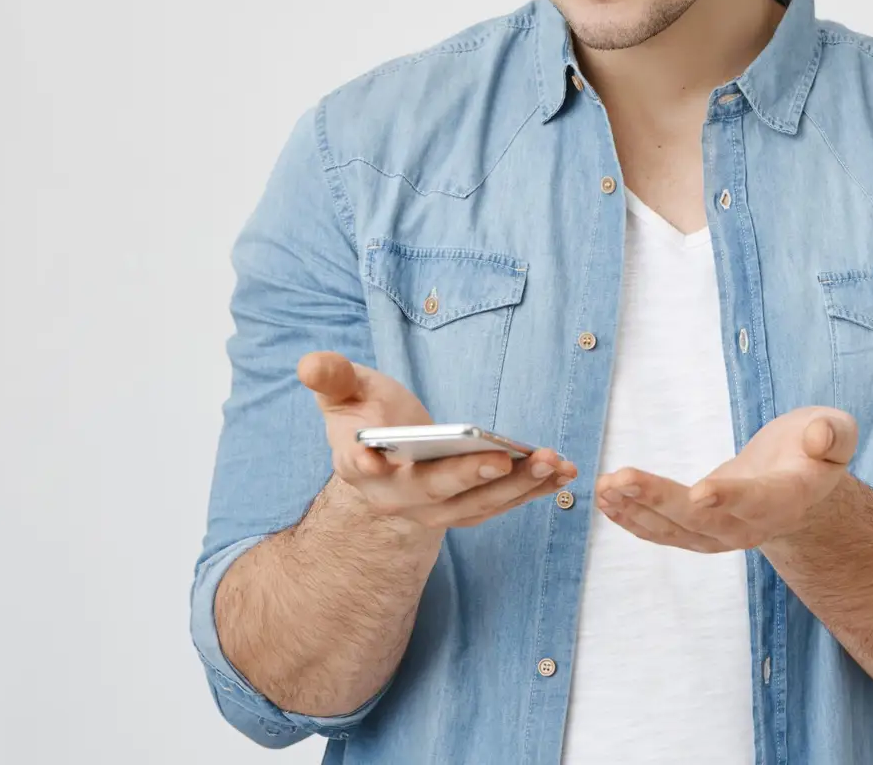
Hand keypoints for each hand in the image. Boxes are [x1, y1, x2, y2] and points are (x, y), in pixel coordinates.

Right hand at [297, 351, 576, 529]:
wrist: (386, 459)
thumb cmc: (365, 416)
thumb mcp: (344, 390)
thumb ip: (330, 376)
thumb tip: (310, 362)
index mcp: (360, 466)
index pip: (360, 469)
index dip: (367, 466)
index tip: (377, 462)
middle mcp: (397, 498)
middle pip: (433, 491)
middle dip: (468, 475)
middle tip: (502, 459)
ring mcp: (434, 510)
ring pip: (477, 504)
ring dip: (517, 487)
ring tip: (553, 462)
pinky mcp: (466, 509)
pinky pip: (501, 504)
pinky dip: (533, 491)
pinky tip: (563, 472)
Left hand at [593, 406, 857, 551]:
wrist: (799, 485)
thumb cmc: (815, 450)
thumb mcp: (836, 431)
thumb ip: (832, 433)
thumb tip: (821, 435)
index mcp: (787, 499)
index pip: (758, 502)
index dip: (730, 498)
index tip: (700, 493)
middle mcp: (751, 527)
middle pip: (703, 521)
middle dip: (660, 501)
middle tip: (622, 479)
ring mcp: (721, 535)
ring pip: (675, 530)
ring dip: (636, 510)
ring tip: (603, 487)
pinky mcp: (697, 531)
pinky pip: (662, 531)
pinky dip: (631, 518)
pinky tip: (604, 500)